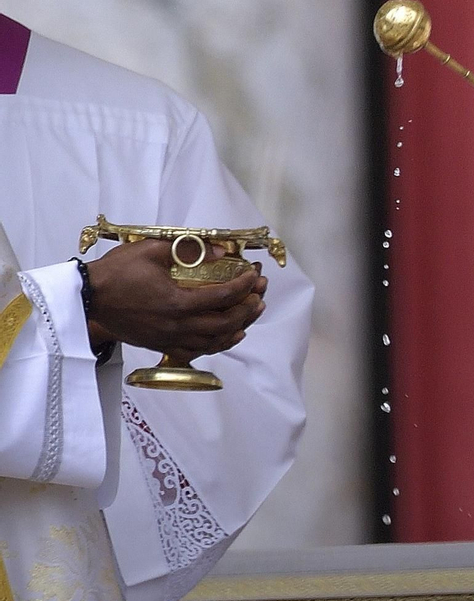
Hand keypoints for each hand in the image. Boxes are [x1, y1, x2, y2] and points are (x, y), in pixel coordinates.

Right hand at [85, 239, 266, 358]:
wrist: (86, 298)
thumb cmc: (115, 273)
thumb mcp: (152, 251)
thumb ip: (189, 250)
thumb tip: (221, 250)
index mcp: (177, 303)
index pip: (223, 297)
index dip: (244, 286)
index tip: (254, 275)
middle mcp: (175, 326)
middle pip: (224, 323)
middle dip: (247, 308)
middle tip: (259, 294)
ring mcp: (167, 339)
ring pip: (213, 341)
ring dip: (236, 328)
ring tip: (251, 314)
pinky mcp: (158, 345)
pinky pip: (195, 350)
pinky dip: (216, 344)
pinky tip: (227, 335)